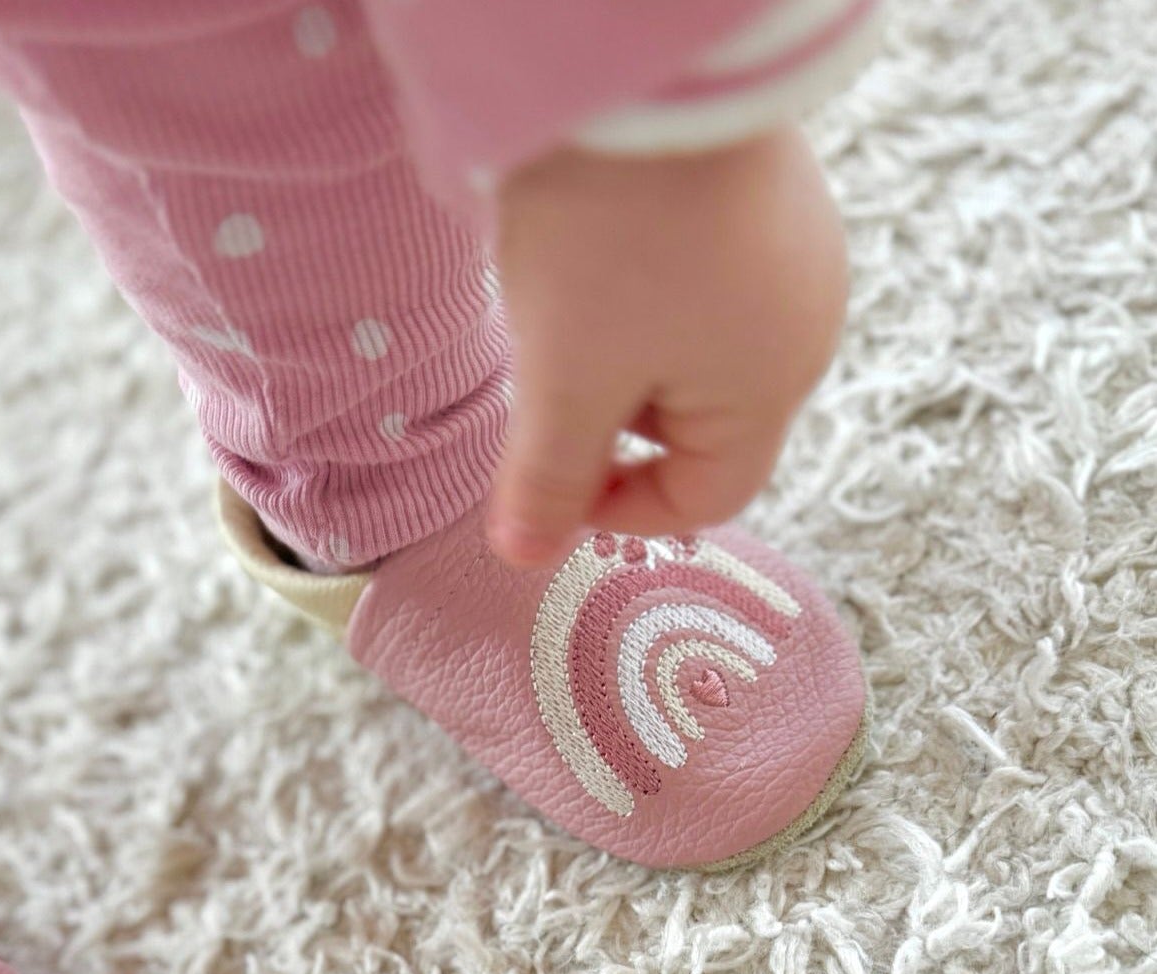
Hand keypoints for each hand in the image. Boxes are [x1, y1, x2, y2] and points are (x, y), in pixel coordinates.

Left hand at [489, 127, 848, 567]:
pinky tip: (604, 243)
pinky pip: (699, 284)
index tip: (549, 481)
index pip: (705, 499)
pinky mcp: (765, 194)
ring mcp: (792, 252)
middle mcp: (803, 327)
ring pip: (692, 352)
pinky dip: (642, 292)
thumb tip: (524, 556)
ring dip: (623, 353)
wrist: (639, 62)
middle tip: (551, 372)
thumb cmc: (613, 236)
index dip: (620, 512)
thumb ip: (548, 480)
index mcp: (770, 388)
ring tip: (573, 295)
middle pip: (698, 426)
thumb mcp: (565, 378)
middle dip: (615, 423)